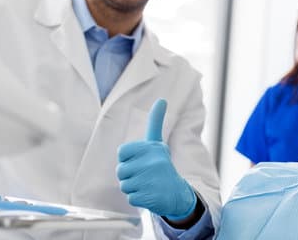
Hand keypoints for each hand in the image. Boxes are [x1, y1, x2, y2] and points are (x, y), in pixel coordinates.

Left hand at [116, 99, 196, 219]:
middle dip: (129, 175)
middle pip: (120, 170)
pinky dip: (137, 198)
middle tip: (145, 175)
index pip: (122, 152)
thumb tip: (162, 99)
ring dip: (133, 187)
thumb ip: (155, 122)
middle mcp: (153, 161)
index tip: (141, 160)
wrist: (177, 193)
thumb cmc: (161, 166)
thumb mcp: (158, 144)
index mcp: (152, 147)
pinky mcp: (148, 196)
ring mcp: (151, 179)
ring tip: (148, 184)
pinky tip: (150, 194)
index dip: (128, 158)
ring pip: (124, 184)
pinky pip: (130, 197)